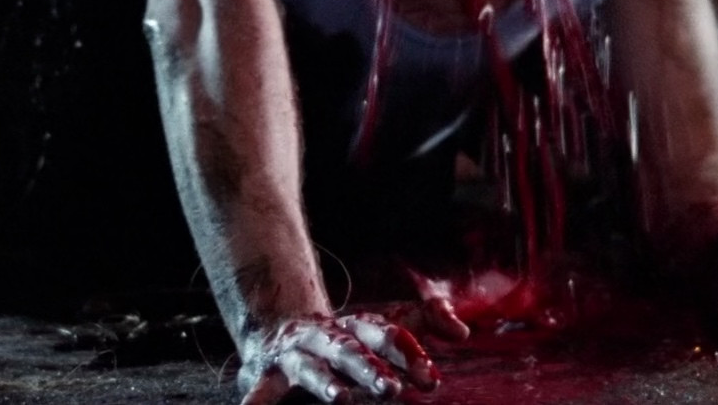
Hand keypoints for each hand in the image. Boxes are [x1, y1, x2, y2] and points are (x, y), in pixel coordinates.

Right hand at [239, 312, 438, 403]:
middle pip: (351, 350)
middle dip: (370, 370)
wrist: (281, 330)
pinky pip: (260, 393)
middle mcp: (327, 337)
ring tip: (340, 397)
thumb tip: (462, 332)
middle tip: (392, 390)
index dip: (408, 354)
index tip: (430, 381)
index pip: (386, 332)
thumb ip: (427, 320)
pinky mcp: (265, 375)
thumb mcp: (384, 325)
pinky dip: (255, 404)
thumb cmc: (347, 338)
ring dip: (324, 383)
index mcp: (358, 327)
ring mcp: (295, 355)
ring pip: (312, 368)